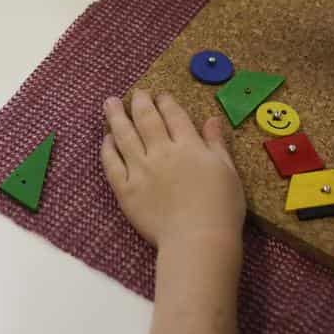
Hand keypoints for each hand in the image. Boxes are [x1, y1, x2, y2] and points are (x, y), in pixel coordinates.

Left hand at [101, 91, 244, 248]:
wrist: (198, 240)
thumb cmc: (221, 208)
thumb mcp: (227, 171)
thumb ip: (216, 143)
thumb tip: (211, 119)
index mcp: (189, 146)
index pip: (174, 116)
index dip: (166, 102)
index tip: (160, 95)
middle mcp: (161, 152)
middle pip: (146, 120)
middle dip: (140, 102)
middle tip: (135, 93)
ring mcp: (141, 170)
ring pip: (124, 136)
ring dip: (116, 117)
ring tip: (109, 103)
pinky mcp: (126, 190)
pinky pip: (112, 164)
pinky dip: (108, 149)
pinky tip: (106, 139)